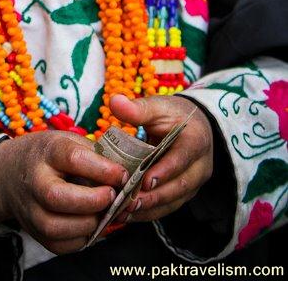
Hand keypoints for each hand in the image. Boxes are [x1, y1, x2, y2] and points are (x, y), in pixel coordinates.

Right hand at [0, 130, 128, 253]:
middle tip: (113, 197)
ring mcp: (30, 209)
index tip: (123, 174)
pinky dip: (82, 239)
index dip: (101, 168)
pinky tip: (94, 226)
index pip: (72, 159)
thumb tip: (129, 174)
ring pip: (55, 227)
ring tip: (105, 214)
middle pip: (57, 197)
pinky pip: (59, 245)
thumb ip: (96, 156)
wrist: (11, 173)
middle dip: (92, 201)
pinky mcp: (34, 231)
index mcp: (47, 152)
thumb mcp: (69, 142)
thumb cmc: (50, 155)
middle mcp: (34, 181)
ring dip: (88, 224)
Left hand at [109, 93, 213, 223]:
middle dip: (153, 197)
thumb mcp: (157, 106)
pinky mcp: (184, 193)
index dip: (164, 171)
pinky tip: (127, 215)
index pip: (181, 159)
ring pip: (173, 201)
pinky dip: (148, 212)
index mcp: (196, 141)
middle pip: (179, 186)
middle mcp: (200, 166)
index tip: (145, 181)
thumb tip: (115, 101)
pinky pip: (168, 207)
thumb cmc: (172, 114)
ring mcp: (193, 182)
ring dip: (148, 209)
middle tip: (128, 202)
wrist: (191, 125)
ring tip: (123, 212)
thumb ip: (138, 108)